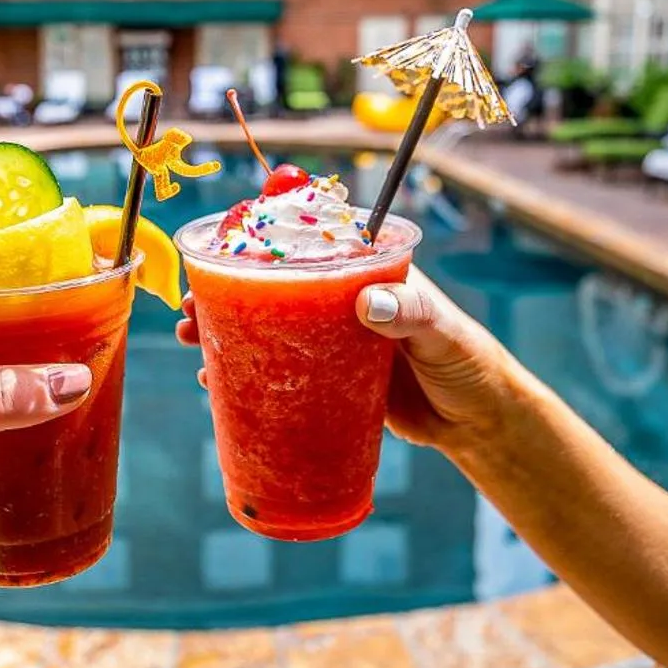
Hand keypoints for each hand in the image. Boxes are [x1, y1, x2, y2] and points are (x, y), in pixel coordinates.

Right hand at [176, 270, 524, 455]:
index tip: (218, 256)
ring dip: (225, 333)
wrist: (481, 422)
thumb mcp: (443, 331)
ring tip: (189, 343)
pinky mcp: (331, 382)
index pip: (306, 246)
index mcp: (367, 273)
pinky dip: (246, 375)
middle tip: (186, 307)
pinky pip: (281, 372)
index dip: (258, 247)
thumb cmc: (470, 361)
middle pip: (273, 287)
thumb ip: (410, 313)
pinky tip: (215, 384)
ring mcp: (333, 343)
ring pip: (269, 329)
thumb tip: (367, 304)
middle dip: (225, 292)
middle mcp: (343, 302)